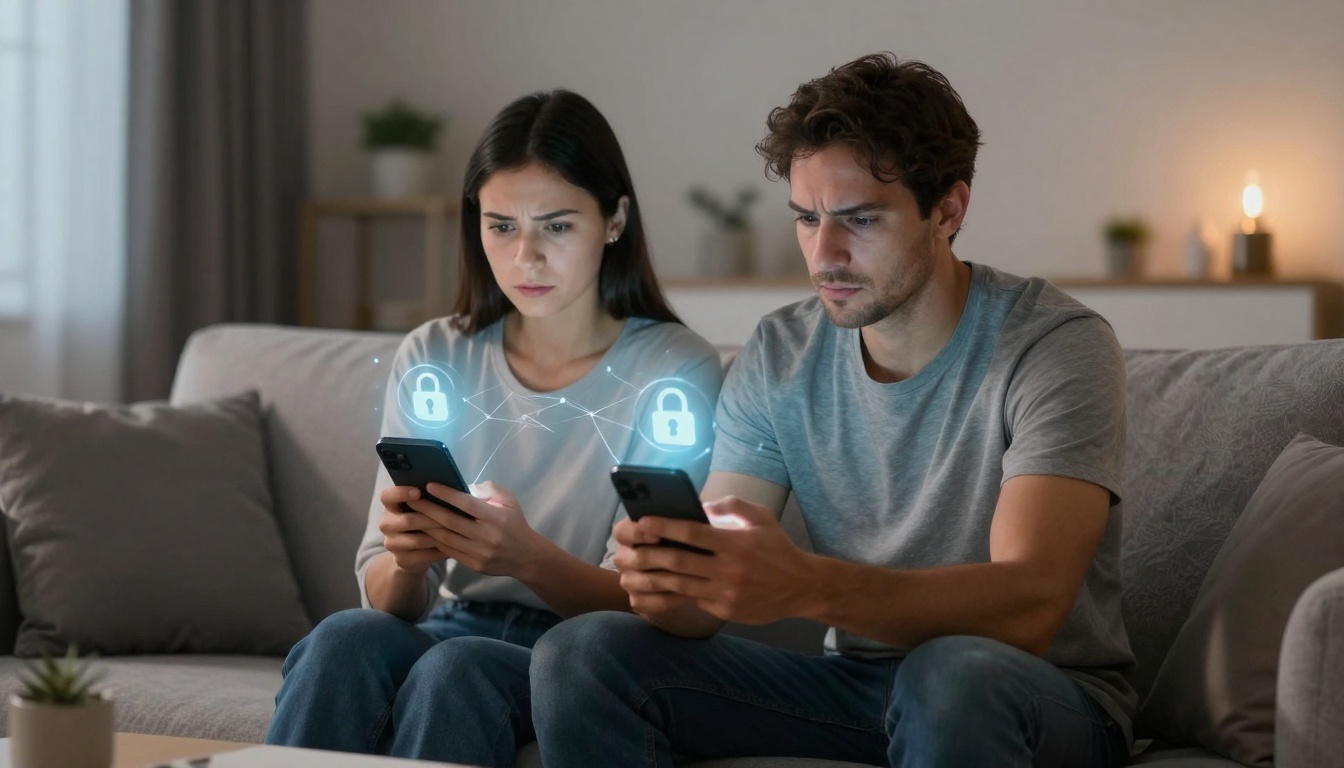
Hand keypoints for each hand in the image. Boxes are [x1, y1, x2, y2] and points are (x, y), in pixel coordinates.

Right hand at [377, 485, 458, 574]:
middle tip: (452, 517)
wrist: (414, 555)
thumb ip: (429, 499)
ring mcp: (391, 543)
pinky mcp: (401, 560)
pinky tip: (453, 548)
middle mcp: (386, 524)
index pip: (387, 496)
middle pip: (408, 520)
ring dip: (438, 536)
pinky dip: (439, 551)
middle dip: (432, 518)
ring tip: (457, 533)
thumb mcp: (423, 509)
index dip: (401, 493)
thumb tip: (451, 489)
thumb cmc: (424, 523)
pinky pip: (423, 555)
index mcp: (390, 506)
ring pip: (417, 539)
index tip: (418, 491)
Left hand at [408, 481, 543, 578]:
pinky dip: (435, 540)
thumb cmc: (515, 522)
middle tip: (412, 499)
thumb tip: (464, 488)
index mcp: (496, 517)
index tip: (429, 485)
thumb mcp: (509, 500)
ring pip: (446, 538)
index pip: (466, 504)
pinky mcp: (474, 565)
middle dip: (428, 509)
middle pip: (450, 521)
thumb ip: (489, 490)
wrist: (526, 556)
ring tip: (413, 515)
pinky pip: (449, 551)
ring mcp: (479, 553)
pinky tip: (425, 532)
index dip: (446, 494)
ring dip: (427, 526)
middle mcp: (487, 536)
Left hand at [613, 495, 814, 624]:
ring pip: (679, 586)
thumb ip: (731, 506)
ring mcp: (725, 593)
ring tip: (630, 571)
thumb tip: (700, 504)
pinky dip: (668, 596)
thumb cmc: (777, 548)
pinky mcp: (724, 611)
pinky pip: (691, 601)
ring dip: (651, 578)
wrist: (801, 587)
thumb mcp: (761, 518)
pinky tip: (649, 591)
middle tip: (624, 551)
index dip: (663, 527)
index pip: (692, 532)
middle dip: (647, 555)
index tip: (641, 522)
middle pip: (678, 562)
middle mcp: (729, 569)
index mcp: (735, 542)